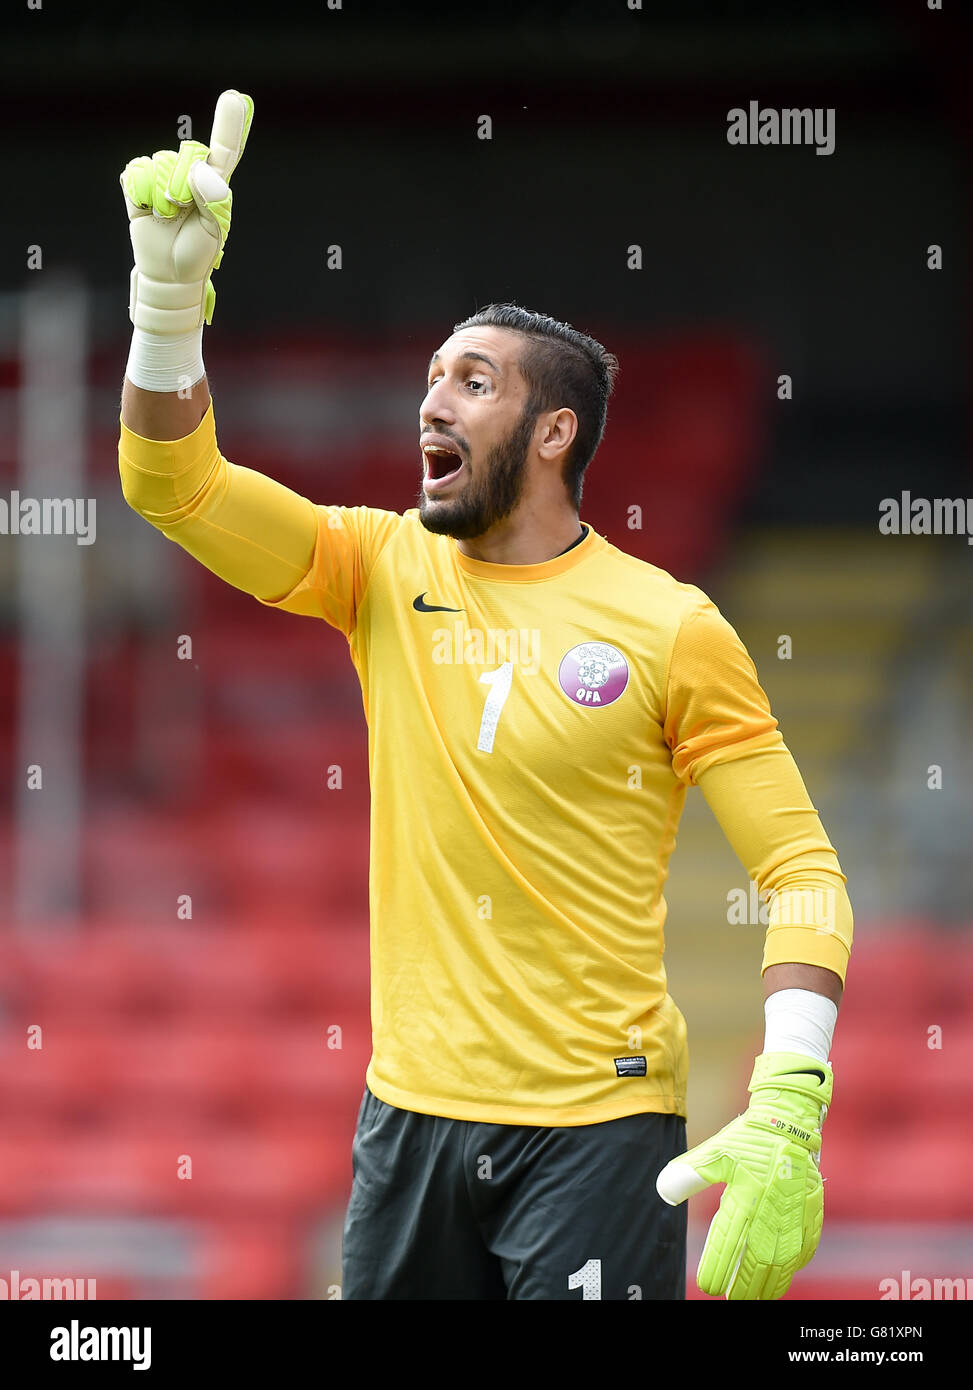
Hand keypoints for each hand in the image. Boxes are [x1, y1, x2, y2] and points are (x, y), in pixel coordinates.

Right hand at [120, 89, 253, 333]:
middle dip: (183, 188)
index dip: (229, 124)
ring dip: (162, 197)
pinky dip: (141, 195)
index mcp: (214, 182)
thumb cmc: (197, 253)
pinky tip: (148, 211)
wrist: (168, 274)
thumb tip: (199, 170)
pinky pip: (136, 173)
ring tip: (167, 217)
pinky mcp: (138, 184)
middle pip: (184, 157)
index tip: (233, 97)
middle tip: (183, 214)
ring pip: (158, 165)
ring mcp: (162, 176)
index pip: (225, 150)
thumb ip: (214, 199)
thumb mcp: (214, 231)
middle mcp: (188, 173)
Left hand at [656, 1051, 832, 1299]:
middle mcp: (772, 1208)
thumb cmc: (748, 1137)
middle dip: (744, 1286)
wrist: (790, 1118)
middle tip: (731, 1299)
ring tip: (757, 1297)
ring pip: (784, 1261)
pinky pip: (806, 1246)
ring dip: (770, 1283)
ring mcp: (796, 1212)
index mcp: (745, 1195)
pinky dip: (795, 1264)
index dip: (717, 1269)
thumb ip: (689, 1173)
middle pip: (758, 1261)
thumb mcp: (714, 1152)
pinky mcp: (813, 1210)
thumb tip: (664, 1192)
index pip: (729, 1243)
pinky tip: (785, 1272)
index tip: (708, 1285)